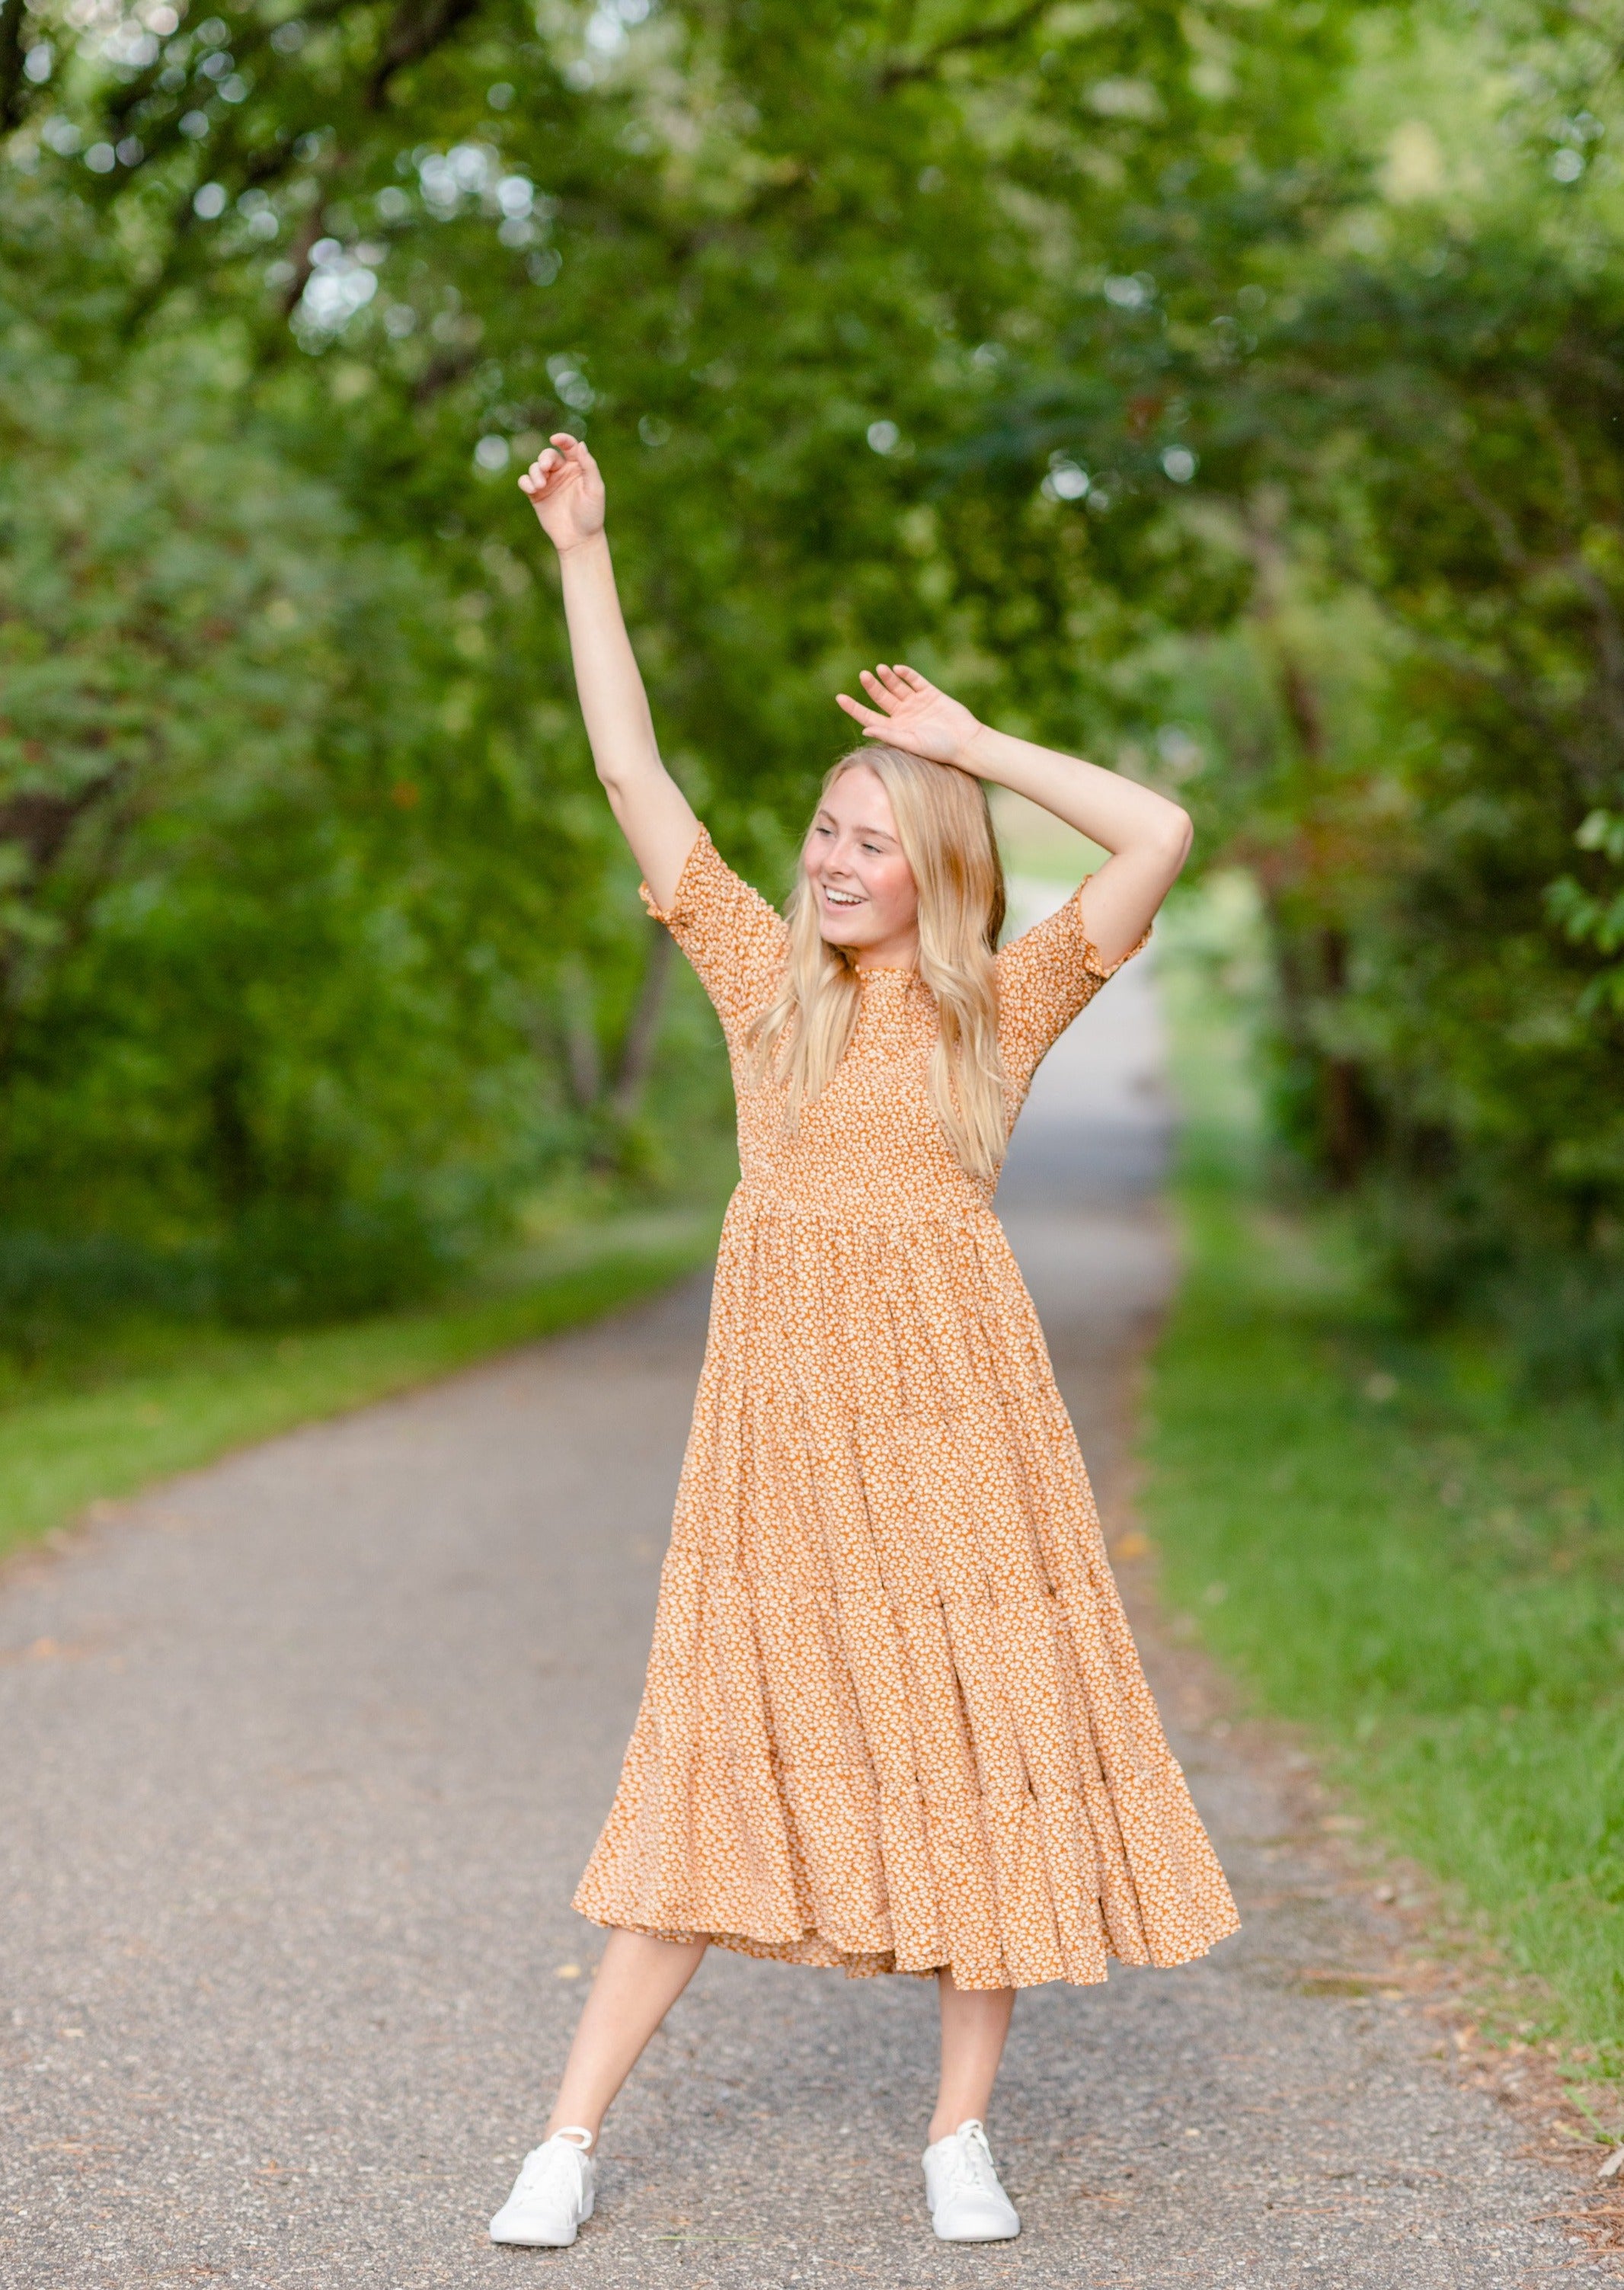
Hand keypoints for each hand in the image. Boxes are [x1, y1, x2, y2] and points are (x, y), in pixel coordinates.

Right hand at [519, 433, 605, 552]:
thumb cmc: (591, 514)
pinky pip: (525, 481)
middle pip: (548, 455)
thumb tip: (581, 444)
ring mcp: (548, 483)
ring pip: (535, 467)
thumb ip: (589, 466)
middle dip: (544, 459)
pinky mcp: (536, 495)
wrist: (579, 540)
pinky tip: (532, 488)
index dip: (562, 439)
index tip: (555, 439)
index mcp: (577, 467)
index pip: (569, 447)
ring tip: (541, 485)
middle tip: (545, 469)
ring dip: (535, 472)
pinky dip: (525, 481)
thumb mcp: (594, 489)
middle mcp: (561, 472)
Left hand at [834, 664, 983, 769]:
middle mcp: (903, 715)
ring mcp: (917, 704)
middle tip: (863, 675)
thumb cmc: (938, 749)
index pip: (868, 717)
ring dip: (888, 678)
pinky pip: (915, 681)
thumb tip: (865, 728)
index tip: (840, 697)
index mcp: (894, 729)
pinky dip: (907, 674)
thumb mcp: (911, 743)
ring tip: (880, 669)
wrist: (966, 742)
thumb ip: (889, 735)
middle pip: (881, 698)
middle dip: (872, 686)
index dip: (854, 708)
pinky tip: (898, 670)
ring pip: (897, 687)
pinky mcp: (931, 694)